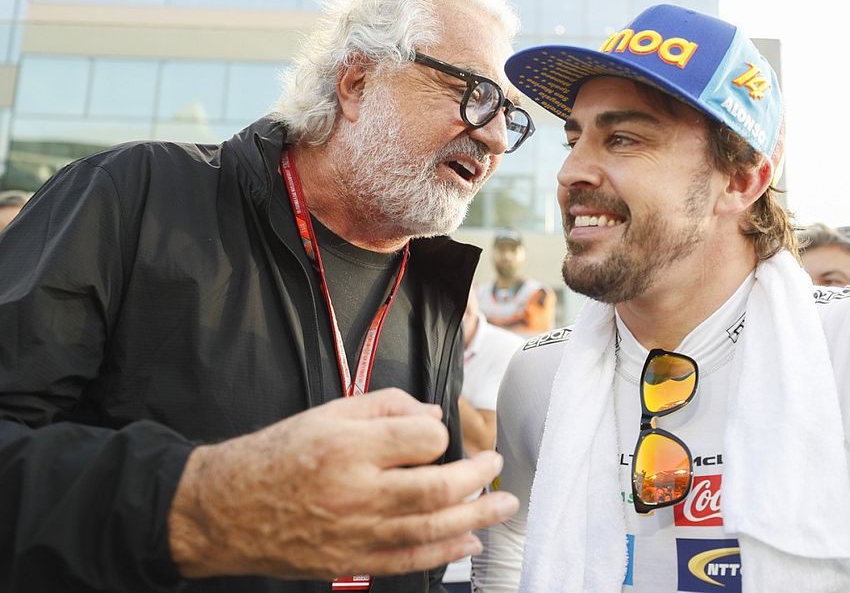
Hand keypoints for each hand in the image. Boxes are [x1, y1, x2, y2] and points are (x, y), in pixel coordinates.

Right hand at [168, 388, 517, 579]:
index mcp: (348, 447)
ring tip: (503, 505)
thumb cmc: (276, 456)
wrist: (226, 509)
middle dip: (477, 478)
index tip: (439, 434)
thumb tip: (431, 416)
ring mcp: (356, 533)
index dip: (440, 435)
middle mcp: (356, 492)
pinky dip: (444, 552)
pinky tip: (468, 540)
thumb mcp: (326, 413)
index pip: (422, 440)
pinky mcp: (351, 561)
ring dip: (476, 516)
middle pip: (436, 490)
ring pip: (431, 529)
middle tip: (496, 466)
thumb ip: (384, 407)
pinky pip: (408, 560)